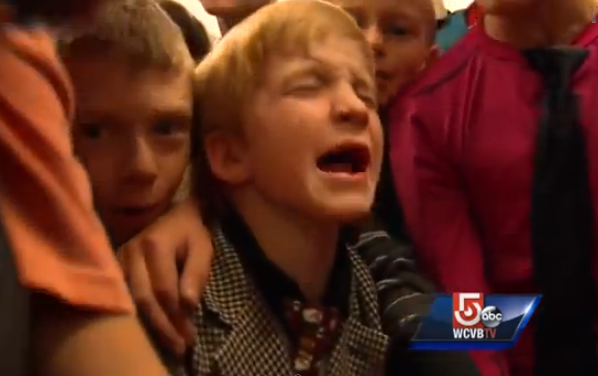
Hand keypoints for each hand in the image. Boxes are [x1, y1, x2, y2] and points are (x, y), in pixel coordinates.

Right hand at [118, 198, 212, 355]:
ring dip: (151, 326)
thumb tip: (188, 305)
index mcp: (155, 245)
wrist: (174, 215)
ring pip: (131, 301)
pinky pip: (124, 298)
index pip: (163, 288)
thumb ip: (196, 273)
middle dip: (163, 326)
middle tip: (180, 346)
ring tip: (170, 343)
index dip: (176, 314)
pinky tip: (152, 330)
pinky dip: (139, 316)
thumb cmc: (191, 233)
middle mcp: (132, 252)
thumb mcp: (202, 248)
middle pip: (144, 298)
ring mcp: (119, 260)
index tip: (190, 335)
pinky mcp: (115, 267)